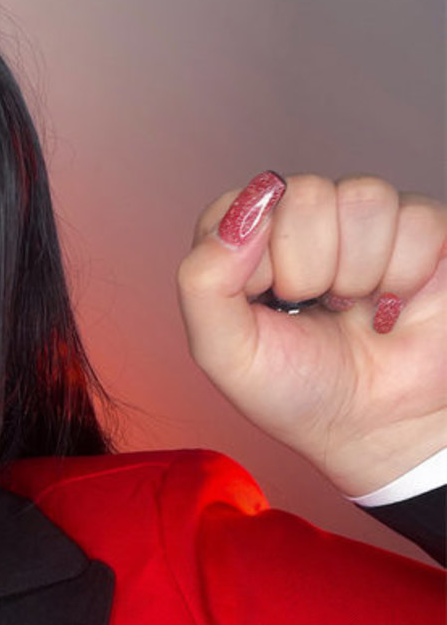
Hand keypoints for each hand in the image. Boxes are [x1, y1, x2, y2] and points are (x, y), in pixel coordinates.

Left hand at [176, 172, 446, 494]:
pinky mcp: (421, 228)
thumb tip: (242, 213)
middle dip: (308, 270)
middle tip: (315, 311)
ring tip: (354, 308)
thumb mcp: (225, 354)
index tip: (266, 305)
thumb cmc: (300, 393)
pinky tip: (393, 302)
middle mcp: (304, 222)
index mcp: (248, 243)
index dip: (253, 262)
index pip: (239, 207)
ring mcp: (363, 222)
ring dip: (359, 273)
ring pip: (363, 198)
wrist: (379, 430)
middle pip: (305, 195)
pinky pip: (415, 219)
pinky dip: (404, 275)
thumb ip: (203, 281)